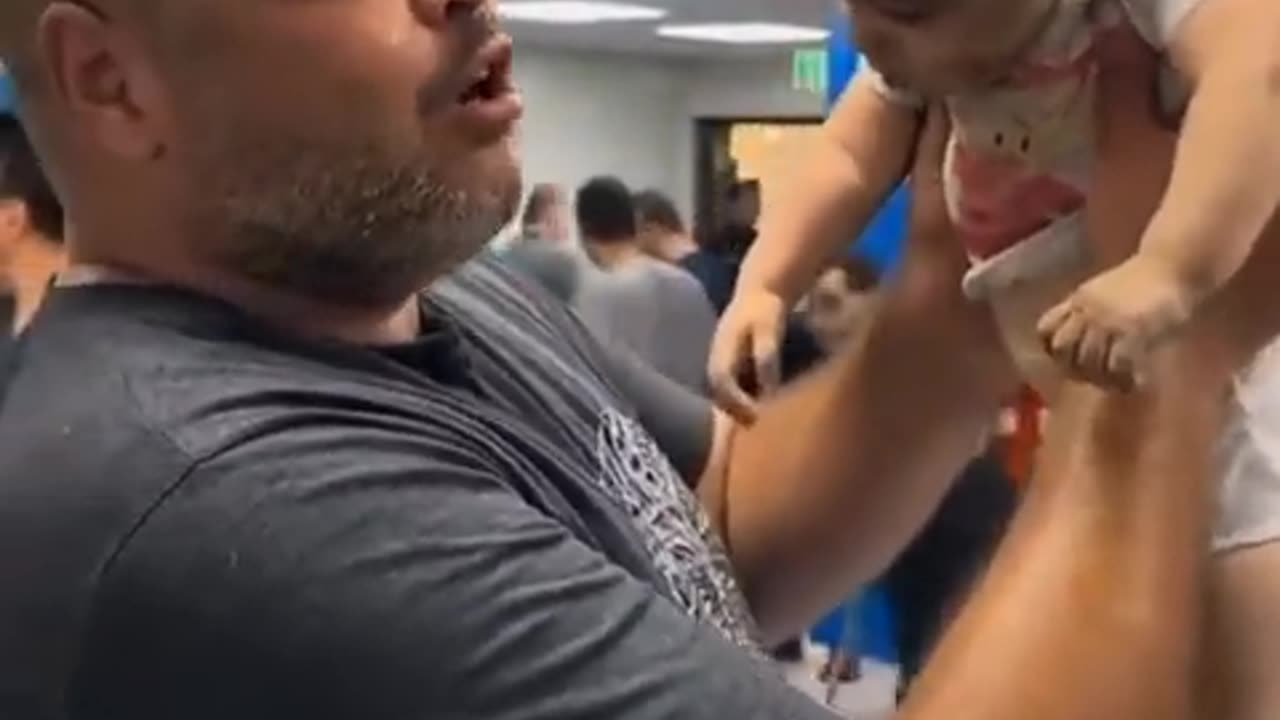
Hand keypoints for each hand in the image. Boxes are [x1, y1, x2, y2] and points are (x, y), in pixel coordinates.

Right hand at [708, 289, 787, 422]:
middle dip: (732, 411)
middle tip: (754, 427)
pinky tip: (756, 408)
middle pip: (717, 393)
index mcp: (721, 350)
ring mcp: (717, 362)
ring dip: (734, 408)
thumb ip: (767, 356)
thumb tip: (768, 389)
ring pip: (720, 393)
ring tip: (754, 423)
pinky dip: (739, 400)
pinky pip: (728, 388)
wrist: (759, 292)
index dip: (735, 401)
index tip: (755, 415)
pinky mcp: (725, 365)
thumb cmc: (765, 310)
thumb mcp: (768, 329)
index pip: (721, 382)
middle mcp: (714, 359)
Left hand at [1038, 255, 1194, 389]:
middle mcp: (1087, 310)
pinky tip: (1135, 383)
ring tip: (1116, 383)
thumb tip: (1081, 343)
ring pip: (1088, 361)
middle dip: (1073, 368)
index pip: (1045, 328)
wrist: (1174, 265)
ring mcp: (1108, 321)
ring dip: (1101, 379)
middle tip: (1093, 378)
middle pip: (1062, 349)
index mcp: (1078, 300)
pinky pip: (1118, 365)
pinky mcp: (1133, 330)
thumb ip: (1089, 312)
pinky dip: (1124, 380)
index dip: (1051, 349)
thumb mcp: (1104, 292)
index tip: (1068, 361)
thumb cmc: (1144, 282)